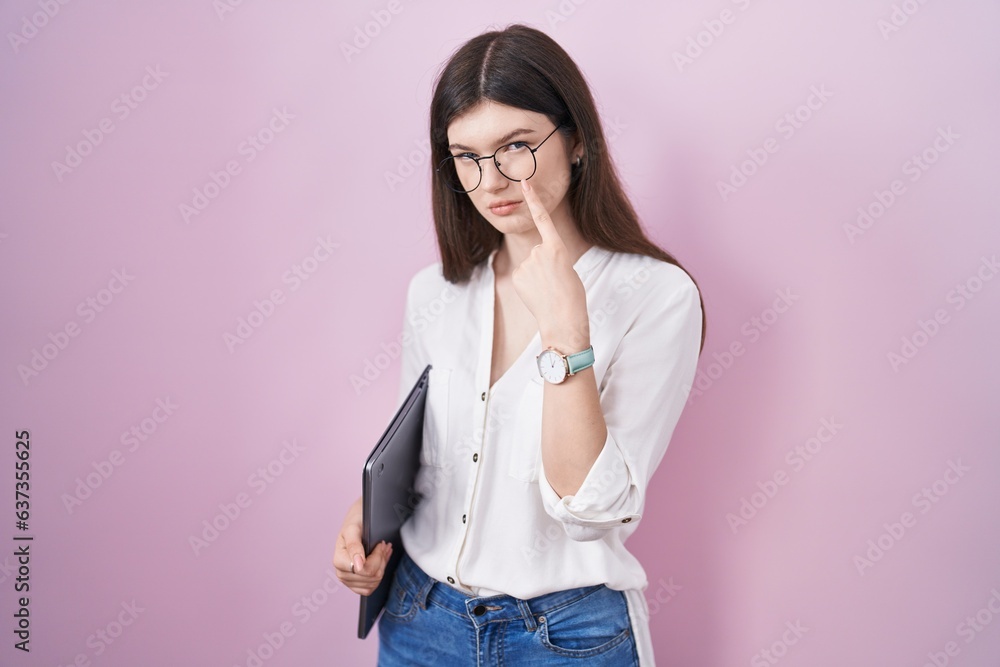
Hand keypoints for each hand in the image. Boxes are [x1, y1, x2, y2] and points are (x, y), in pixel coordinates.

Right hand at [333, 497, 393, 595]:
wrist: (356, 524)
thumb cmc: (354, 524)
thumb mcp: (353, 529)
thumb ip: (354, 546)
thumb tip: (358, 565)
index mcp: (338, 560)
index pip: (364, 570)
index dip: (377, 558)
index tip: (380, 543)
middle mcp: (341, 573)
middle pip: (371, 577)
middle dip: (381, 560)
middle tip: (384, 545)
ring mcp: (348, 581)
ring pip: (374, 582)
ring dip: (382, 566)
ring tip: (383, 551)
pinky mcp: (355, 585)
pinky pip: (371, 589)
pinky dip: (379, 575)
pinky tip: (381, 562)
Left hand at [512, 178, 588, 344]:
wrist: (563, 319)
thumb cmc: (572, 296)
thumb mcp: (567, 269)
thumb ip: (551, 258)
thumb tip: (535, 260)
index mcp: (558, 247)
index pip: (543, 218)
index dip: (534, 199)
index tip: (525, 183)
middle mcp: (539, 251)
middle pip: (538, 250)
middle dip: (545, 263)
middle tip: (555, 281)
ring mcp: (527, 264)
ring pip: (530, 264)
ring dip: (537, 274)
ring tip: (548, 289)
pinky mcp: (517, 276)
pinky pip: (523, 274)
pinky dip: (529, 283)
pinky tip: (537, 293)